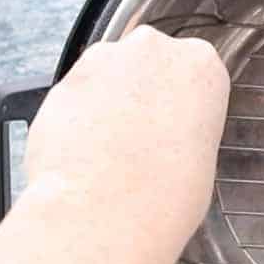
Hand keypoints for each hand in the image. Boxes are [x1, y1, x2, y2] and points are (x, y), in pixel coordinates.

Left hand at [24, 26, 229, 249]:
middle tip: (143, 139)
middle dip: (141, 94)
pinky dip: (77, 119)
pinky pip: (75, 96)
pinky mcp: (61, 81)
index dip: (181, 104)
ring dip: (107, 103)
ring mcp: (103, 62)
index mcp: (201, 66)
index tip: (176, 125)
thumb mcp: (202, 158)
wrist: (105, 212)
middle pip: (147, 63)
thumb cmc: (163, 195)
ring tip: (110, 152)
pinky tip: (83, 154)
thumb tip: (167, 136)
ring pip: (107, 75)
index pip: (194, 73)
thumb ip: (186, 128)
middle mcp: (152, 50)